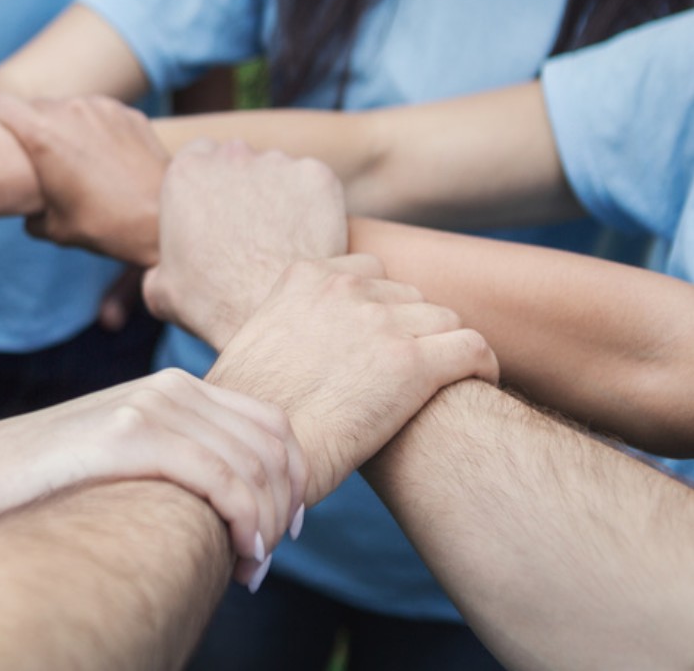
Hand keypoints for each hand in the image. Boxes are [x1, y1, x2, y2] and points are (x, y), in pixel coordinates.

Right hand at [0, 94, 168, 266]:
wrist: (161, 220)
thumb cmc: (103, 226)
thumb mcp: (53, 228)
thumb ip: (29, 211)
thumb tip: (28, 211)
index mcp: (41, 134)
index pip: (0, 104)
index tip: (5, 141)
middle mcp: (70, 111)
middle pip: (36, 106)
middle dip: (34, 128)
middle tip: (43, 160)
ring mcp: (103, 108)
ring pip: (70, 108)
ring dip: (68, 127)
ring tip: (80, 162)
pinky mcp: (129, 113)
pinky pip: (101, 114)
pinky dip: (98, 130)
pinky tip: (109, 160)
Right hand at [0, 369, 307, 590]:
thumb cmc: (42, 482)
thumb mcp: (120, 455)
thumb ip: (169, 458)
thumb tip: (217, 503)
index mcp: (172, 387)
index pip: (270, 423)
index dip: (293, 477)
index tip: (287, 527)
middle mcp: (170, 387)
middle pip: (271, 446)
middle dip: (283, 508)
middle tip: (263, 559)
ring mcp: (152, 407)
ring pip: (254, 467)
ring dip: (266, 526)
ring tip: (249, 569)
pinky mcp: (132, 436)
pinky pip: (222, 480)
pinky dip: (245, 523)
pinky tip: (239, 557)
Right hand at [143, 140, 347, 348]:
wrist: (267, 311)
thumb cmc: (209, 303)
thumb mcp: (160, 288)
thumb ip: (161, 263)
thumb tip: (164, 271)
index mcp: (185, 172)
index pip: (197, 157)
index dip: (207, 185)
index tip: (215, 211)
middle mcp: (230, 156)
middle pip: (237, 159)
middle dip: (241, 184)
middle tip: (249, 227)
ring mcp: (276, 162)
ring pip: (277, 171)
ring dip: (277, 194)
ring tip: (280, 239)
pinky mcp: (316, 176)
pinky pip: (312, 184)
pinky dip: (312, 204)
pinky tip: (305, 237)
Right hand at [210, 255, 499, 502]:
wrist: (256, 456)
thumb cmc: (246, 419)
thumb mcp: (252, 349)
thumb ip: (286, 331)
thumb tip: (299, 356)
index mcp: (303, 278)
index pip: (367, 273)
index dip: (379, 309)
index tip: (378, 342)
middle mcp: (344, 290)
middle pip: (408, 296)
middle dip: (410, 331)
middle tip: (405, 375)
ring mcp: (381, 322)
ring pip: (444, 320)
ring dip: (443, 350)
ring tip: (441, 385)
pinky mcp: (415, 363)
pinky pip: (474, 348)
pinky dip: (482, 367)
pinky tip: (476, 387)